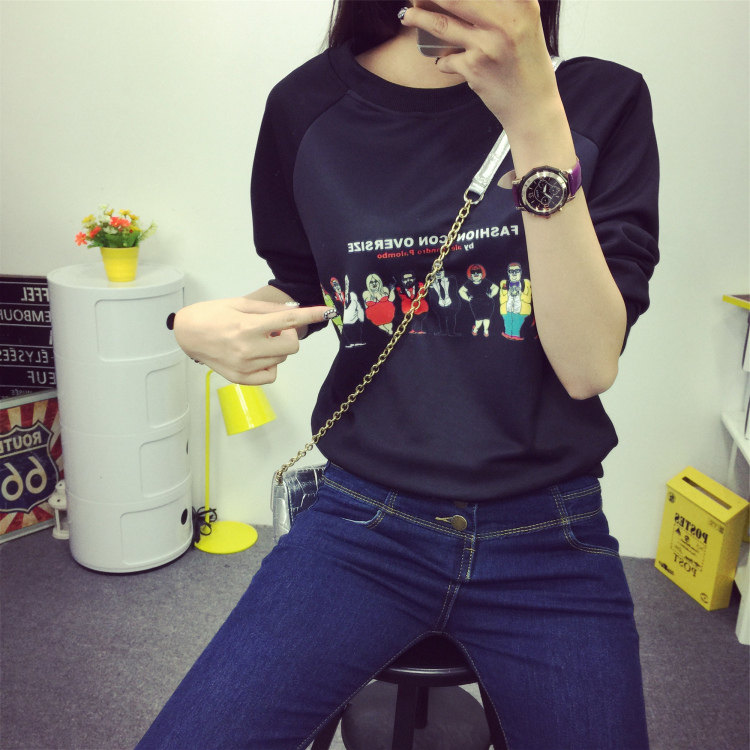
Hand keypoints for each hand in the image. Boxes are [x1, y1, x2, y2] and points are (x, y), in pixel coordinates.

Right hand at [173, 298, 331, 384]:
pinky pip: (271, 374)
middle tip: (273, 330)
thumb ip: (269, 310)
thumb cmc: (213, 314)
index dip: (311, 314)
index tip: (328, 310)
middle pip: (292, 347)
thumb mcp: (240, 303)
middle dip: (288, 336)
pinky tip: (255, 355)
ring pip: (281, 360)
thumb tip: (295, 312)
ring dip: (276, 350)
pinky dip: (269, 365)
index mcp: (248, 326)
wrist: (187, 334)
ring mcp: (245, 367)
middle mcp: (248, 348)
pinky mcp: (241, 379)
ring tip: (256, 341)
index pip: (288, 321)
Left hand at [402, 1, 558, 131]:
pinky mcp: (474, 67)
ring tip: (407, 15)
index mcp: (521, 3)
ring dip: (418, 18)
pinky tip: (446, 62)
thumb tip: (464, 2)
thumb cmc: (527, 63)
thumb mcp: (526, 22)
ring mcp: (487, 44)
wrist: (532, 106)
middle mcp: (505, 20)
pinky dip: (443, 61)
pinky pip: (446, 59)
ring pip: (442, 25)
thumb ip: (502, 4)